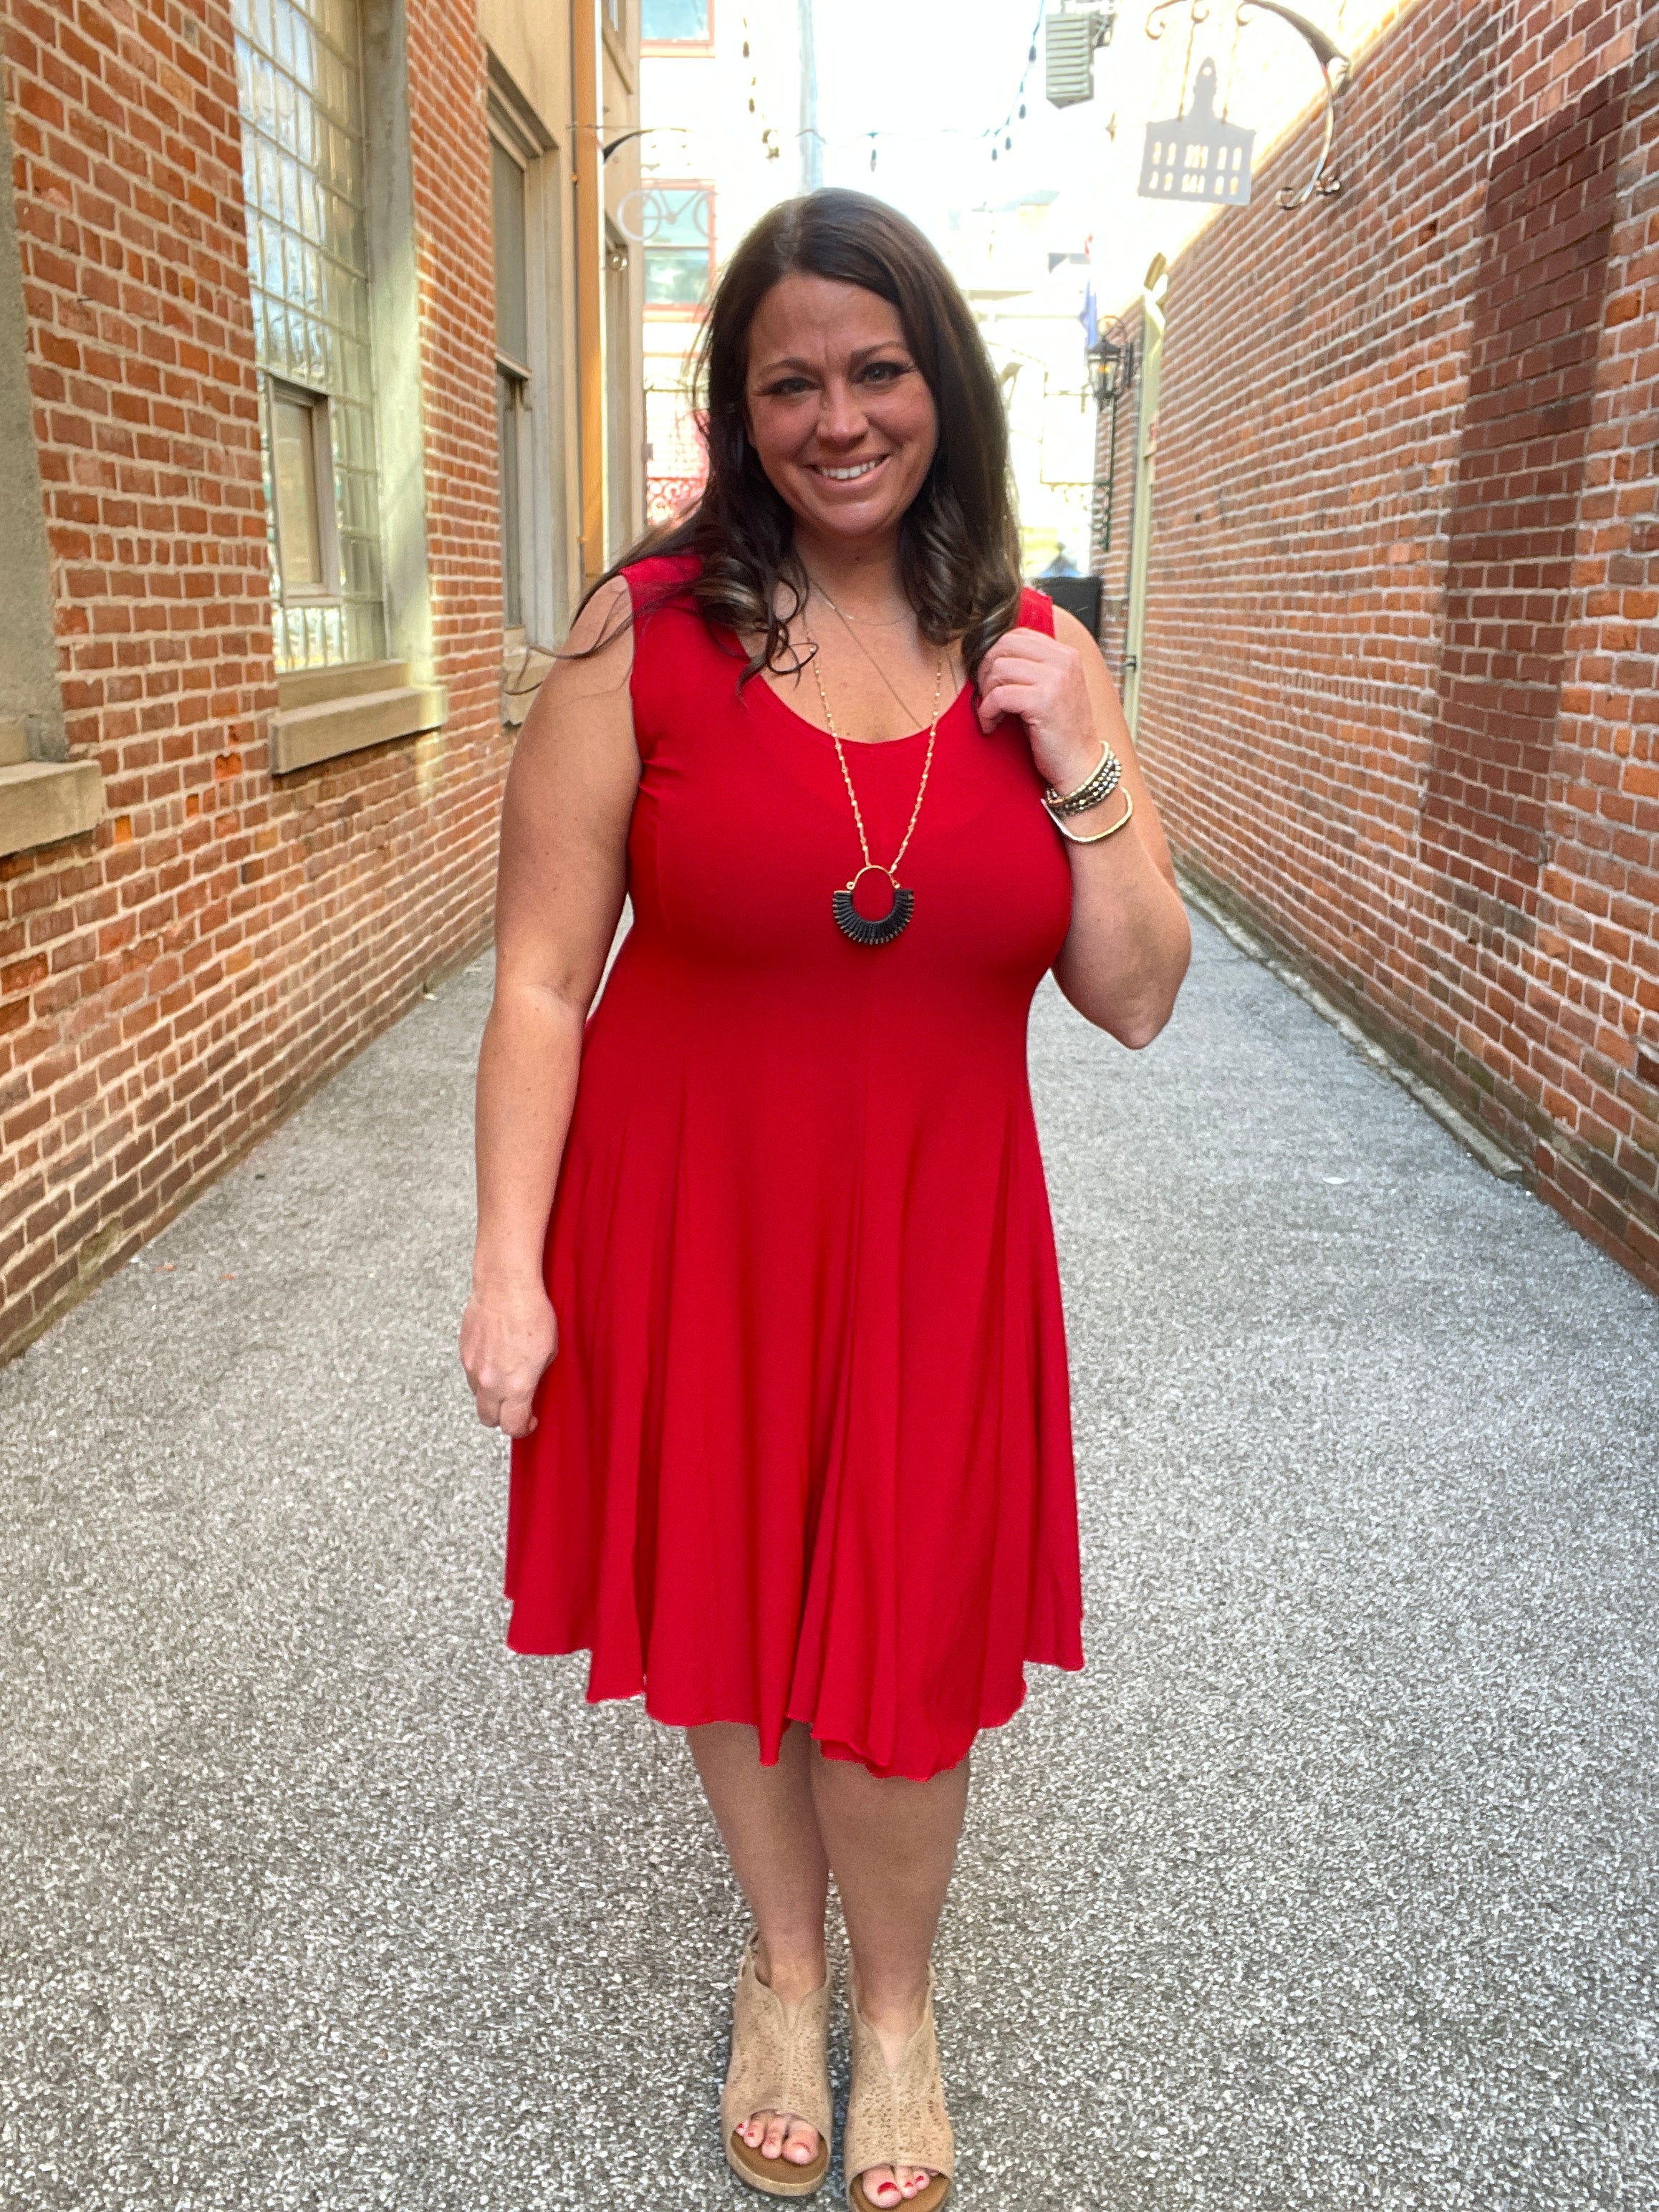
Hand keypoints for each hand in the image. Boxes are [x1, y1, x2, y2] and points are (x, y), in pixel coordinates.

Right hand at [460, 1279, 558, 1438]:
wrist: (505, 1286)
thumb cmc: (532, 1313)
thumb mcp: (549, 1352)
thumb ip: (535, 1378)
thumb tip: (530, 1388)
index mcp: (515, 1386)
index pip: (512, 1426)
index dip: (522, 1428)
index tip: (529, 1421)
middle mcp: (490, 1382)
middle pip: (488, 1419)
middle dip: (502, 1418)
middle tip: (516, 1407)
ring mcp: (473, 1368)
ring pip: (478, 1396)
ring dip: (491, 1395)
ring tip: (506, 1378)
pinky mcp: (464, 1352)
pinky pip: (472, 1374)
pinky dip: (482, 1374)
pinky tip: (496, 1358)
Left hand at [975, 625, 1099, 794]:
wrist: (1079, 763)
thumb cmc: (1060, 730)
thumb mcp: (1051, 688)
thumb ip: (1032, 667)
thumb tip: (992, 656)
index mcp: (1065, 654)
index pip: (1017, 635)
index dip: (996, 654)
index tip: (991, 678)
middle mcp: (1063, 661)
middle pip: (1005, 646)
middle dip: (986, 670)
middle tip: (986, 694)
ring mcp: (1055, 680)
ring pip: (999, 669)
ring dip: (986, 694)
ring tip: (992, 713)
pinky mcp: (1043, 701)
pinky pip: (999, 696)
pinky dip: (988, 711)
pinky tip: (992, 724)